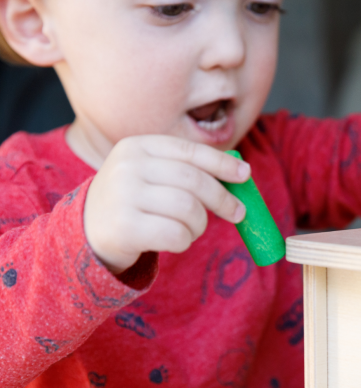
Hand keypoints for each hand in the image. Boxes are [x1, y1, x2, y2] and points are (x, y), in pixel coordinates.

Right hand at [84, 136, 249, 273]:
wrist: (87, 231)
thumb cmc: (135, 201)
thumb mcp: (153, 175)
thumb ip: (189, 170)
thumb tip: (241, 173)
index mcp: (138, 146)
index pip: (191, 151)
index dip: (222, 163)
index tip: (246, 175)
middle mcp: (127, 166)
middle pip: (195, 181)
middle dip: (223, 199)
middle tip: (238, 213)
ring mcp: (122, 196)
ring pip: (189, 209)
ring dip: (200, 225)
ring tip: (192, 229)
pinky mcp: (124, 227)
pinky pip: (176, 235)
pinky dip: (185, 241)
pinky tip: (175, 240)